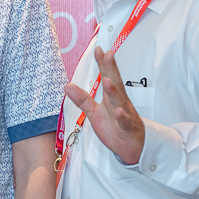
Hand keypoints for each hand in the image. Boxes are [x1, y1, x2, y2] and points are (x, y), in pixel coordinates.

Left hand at [64, 47, 145, 164]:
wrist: (131, 149)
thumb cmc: (115, 129)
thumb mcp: (94, 113)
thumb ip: (83, 99)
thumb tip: (67, 85)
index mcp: (112, 98)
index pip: (108, 76)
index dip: (103, 64)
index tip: (99, 49)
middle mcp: (120, 103)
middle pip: (116, 83)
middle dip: (112, 69)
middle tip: (108, 54)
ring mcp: (126, 115)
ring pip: (121, 101)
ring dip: (114, 91)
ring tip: (108, 80)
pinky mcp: (128, 129)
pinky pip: (125, 122)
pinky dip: (122, 117)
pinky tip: (118, 111)